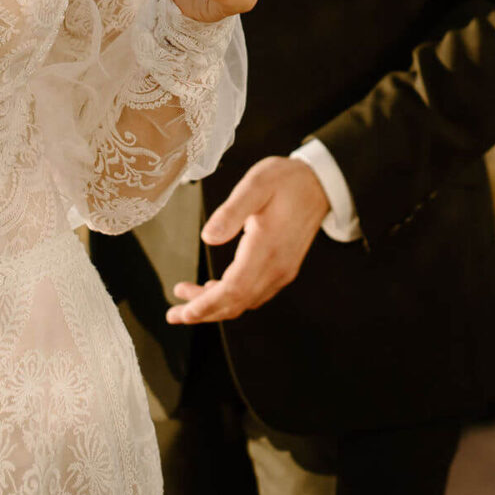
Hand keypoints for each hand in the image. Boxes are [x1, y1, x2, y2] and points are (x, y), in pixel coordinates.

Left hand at [166, 155, 328, 324]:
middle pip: (237, 302)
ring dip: (214, 306)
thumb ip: (231, 211)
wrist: (320, 184)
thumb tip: (208, 237)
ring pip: (244, 301)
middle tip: (174, 314)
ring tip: (186, 299)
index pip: (234, 289)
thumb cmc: (287, 180)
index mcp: (267, 246)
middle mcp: (277, 266)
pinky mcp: (283, 269)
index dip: (207, 304)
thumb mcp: (256, 184)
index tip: (183, 312)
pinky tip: (213, 289)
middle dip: (203, 312)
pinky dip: (231, 298)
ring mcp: (282, 270)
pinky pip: (254, 293)